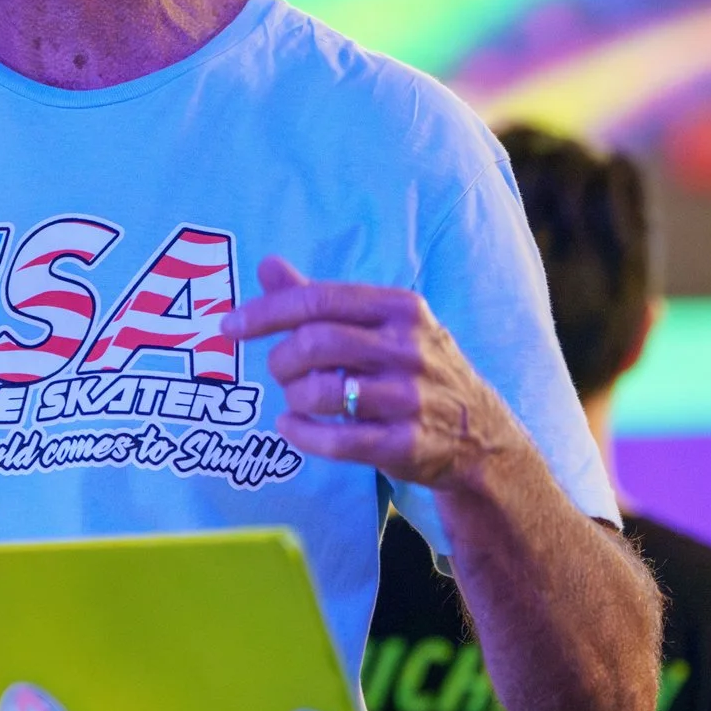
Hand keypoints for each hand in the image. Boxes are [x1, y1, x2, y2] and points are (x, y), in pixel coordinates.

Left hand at [224, 257, 523, 490]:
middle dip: (281, 359)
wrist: (480, 438)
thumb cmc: (417, 372)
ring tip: (296, 399)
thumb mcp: (383, 325)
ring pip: (322, 392)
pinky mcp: (406, 444)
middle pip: (317, 343)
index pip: (319, 300)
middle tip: (277, 371)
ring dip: (293, 397)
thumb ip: (322, 298)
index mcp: (401, 309)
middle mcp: (409, 349)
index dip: (266, 313)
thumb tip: (268, 266)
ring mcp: (410, 399)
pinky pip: (336, 440)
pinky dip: (301, 434)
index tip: (230, 326)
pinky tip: (291, 427)